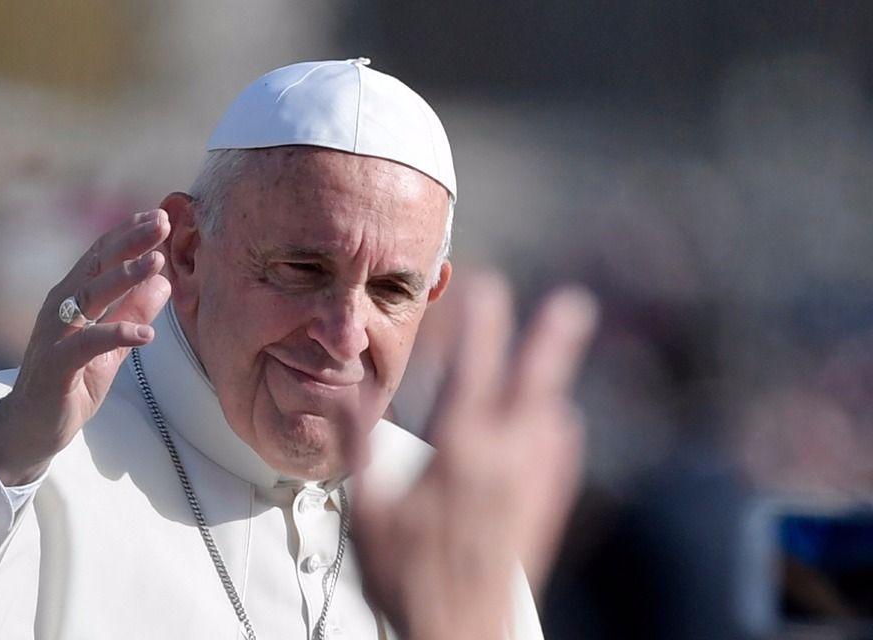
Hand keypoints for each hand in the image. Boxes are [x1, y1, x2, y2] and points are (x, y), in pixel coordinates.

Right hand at [0, 209, 171, 483]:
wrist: (31, 430)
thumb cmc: (70, 384)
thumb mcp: (111, 347)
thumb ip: (133, 313)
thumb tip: (164, 282)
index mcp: (71, 299)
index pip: (100, 257)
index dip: (127, 235)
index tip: (157, 216)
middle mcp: (59, 309)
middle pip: (95, 266)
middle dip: (129, 242)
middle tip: (162, 223)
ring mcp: (54, 335)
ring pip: (89, 297)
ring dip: (124, 278)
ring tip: (157, 264)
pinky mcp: (55, 366)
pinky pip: (86, 344)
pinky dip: (116, 334)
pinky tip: (147, 334)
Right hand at [345, 273, 597, 639]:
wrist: (459, 633)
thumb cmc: (405, 576)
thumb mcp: (368, 511)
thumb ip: (361, 446)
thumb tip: (345, 395)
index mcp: (459, 450)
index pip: (473, 370)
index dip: (479, 323)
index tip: (485, 287)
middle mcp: (505, 460)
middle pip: (536, 384)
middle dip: (552, 340)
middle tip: (573, 304)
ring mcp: (532, 487)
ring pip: (553, 419)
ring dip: (551, 385)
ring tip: (549, 361)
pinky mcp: (545, 513)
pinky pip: (562, 459)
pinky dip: (558, 432)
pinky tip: (554, 426)